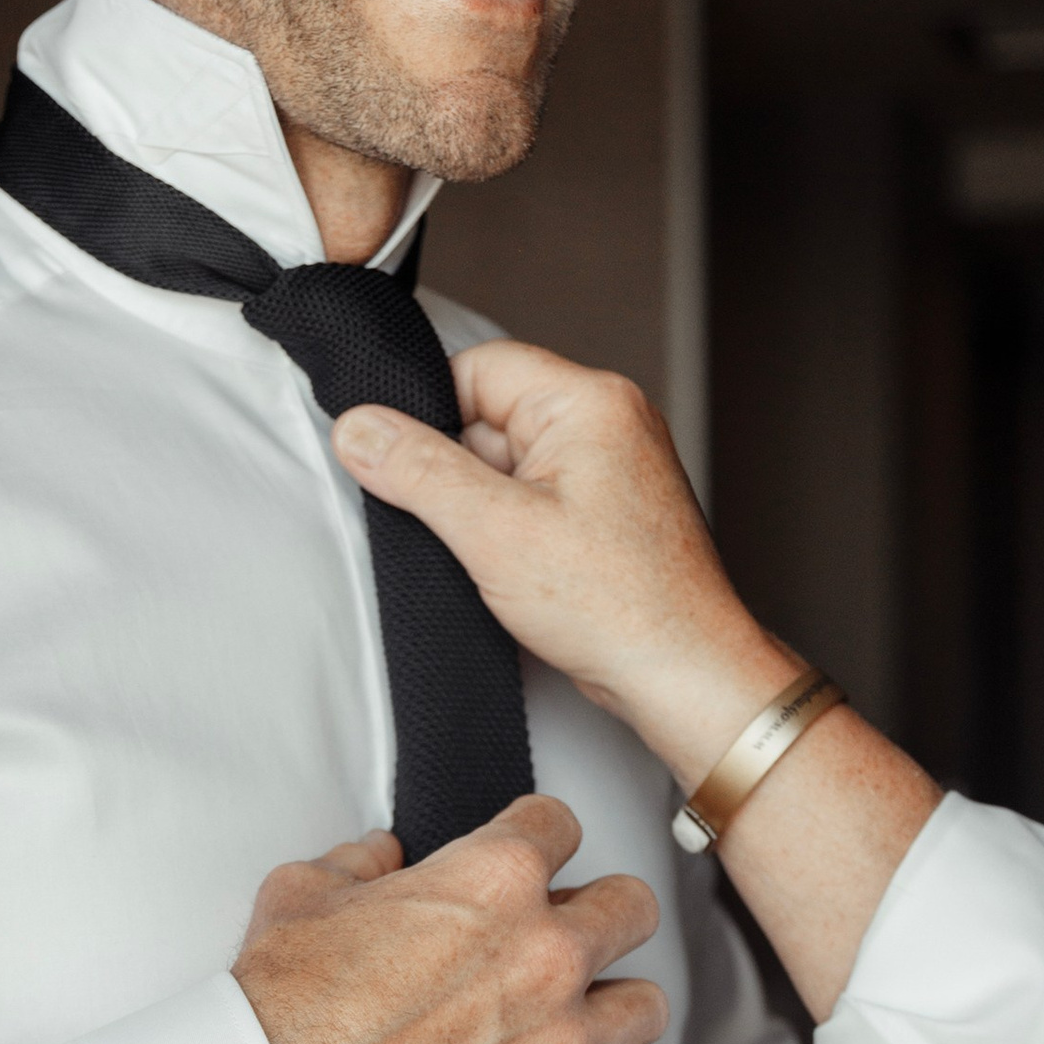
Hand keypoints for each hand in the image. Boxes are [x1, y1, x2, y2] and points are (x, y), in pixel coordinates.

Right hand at [235, 796, 666, 1043]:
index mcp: (494, 880)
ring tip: (569, 1024)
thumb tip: (381, 858)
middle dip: (598, 917)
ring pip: (646, 1008)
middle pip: (632, 909)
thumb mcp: (305, 893)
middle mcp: (545, 955)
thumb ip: (360, 862)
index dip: (538, 841)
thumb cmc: (281, 1007)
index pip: (562, 825)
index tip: (528, 863)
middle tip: (561, 941)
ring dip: (610, 1011)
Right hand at [334, 343, 945, 1028]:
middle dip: (457, 473)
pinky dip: (507, 535)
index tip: (398, 461)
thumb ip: (417, 471)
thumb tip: (358, 429)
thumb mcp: (494, 531)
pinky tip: (511, 574)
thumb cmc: (620, 606)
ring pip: (505, 467)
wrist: (684, 677)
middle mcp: (607, 424)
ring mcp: (609, 471)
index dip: (427, 412)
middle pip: (487, 417)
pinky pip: (531, 503)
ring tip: (500, 560)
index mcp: (590, 402)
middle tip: (462, 529)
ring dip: (482, 513)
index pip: (478, 367)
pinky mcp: (604, 516)